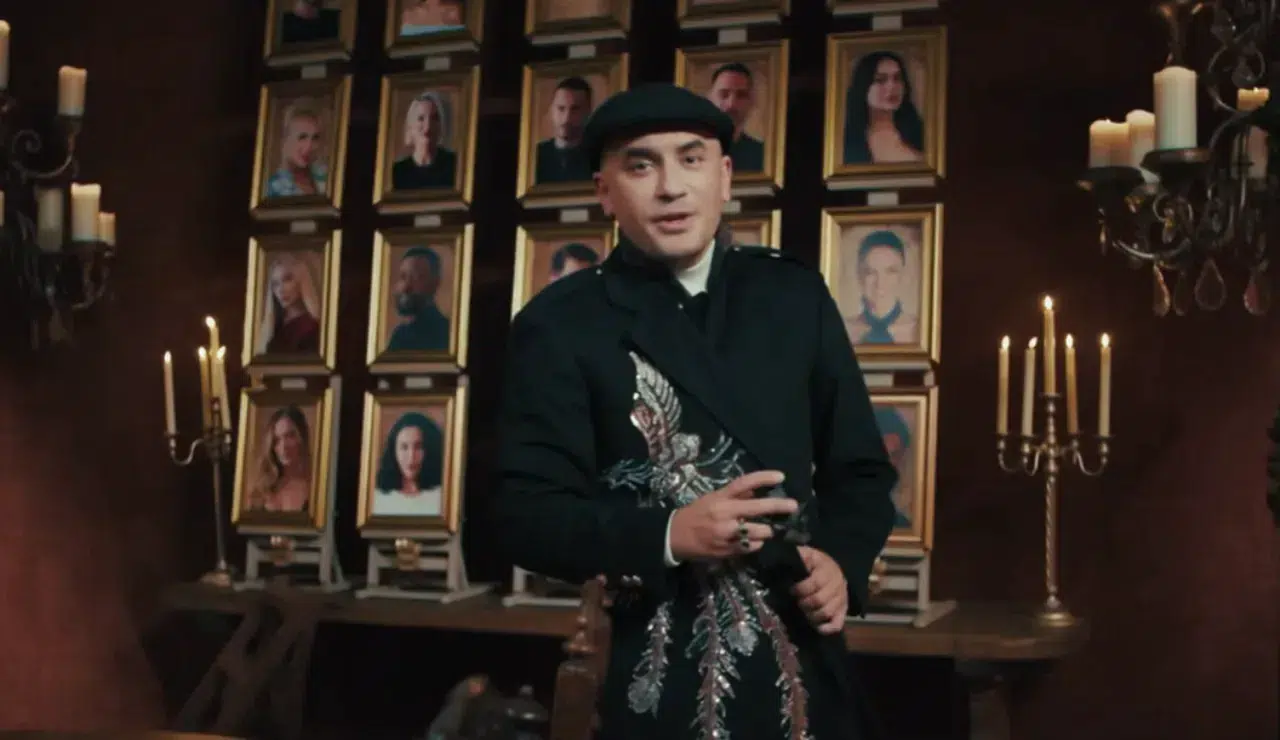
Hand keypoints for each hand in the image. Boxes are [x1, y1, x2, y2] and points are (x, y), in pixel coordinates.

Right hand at [668, 470, 796, 560]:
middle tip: (793, 505)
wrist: (674, 536)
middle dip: (778, 506)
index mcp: (720, 497)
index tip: (781, 476)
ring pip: (758, 531)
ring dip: (768, 530)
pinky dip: (756, 543)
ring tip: (768, 530)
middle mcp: (724, 513)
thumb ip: (734, 496)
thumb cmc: (696, 514)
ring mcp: (726, 533)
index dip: (763, 478)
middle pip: (757, 507)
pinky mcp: (727, 550)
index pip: (744, 483)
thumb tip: (757, 490)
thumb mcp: (713, 499)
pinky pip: (751, 546)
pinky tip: (754, 541)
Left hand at [791, 546, 847, 634]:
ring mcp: (842, 598)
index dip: (801, 589)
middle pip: (820, 600)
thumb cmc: (813, 564)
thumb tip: (787, 557)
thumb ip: (799, 555)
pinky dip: (826, 628)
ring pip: (827, 613)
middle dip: (804, 604)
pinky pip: (838, 624)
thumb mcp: (806, 554)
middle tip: (797, 602)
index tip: (791, 590)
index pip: (816, 583)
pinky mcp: (843, 610)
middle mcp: (838, 583)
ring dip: (811, 615)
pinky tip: (816, 626)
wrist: (831, 569)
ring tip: (803, 612)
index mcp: (827, 568)